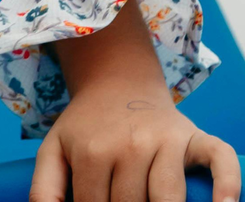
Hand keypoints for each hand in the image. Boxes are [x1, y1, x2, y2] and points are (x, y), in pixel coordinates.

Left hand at [39, 2, 240, 201]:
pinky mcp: (196, 138)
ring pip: (170, 199)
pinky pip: (220, 161)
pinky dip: (227, 184)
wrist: (116, 82)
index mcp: (93, 152)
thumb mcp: (54, 149)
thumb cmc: (87, 126)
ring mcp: (167, 141)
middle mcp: (132, 146)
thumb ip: (45, 187)